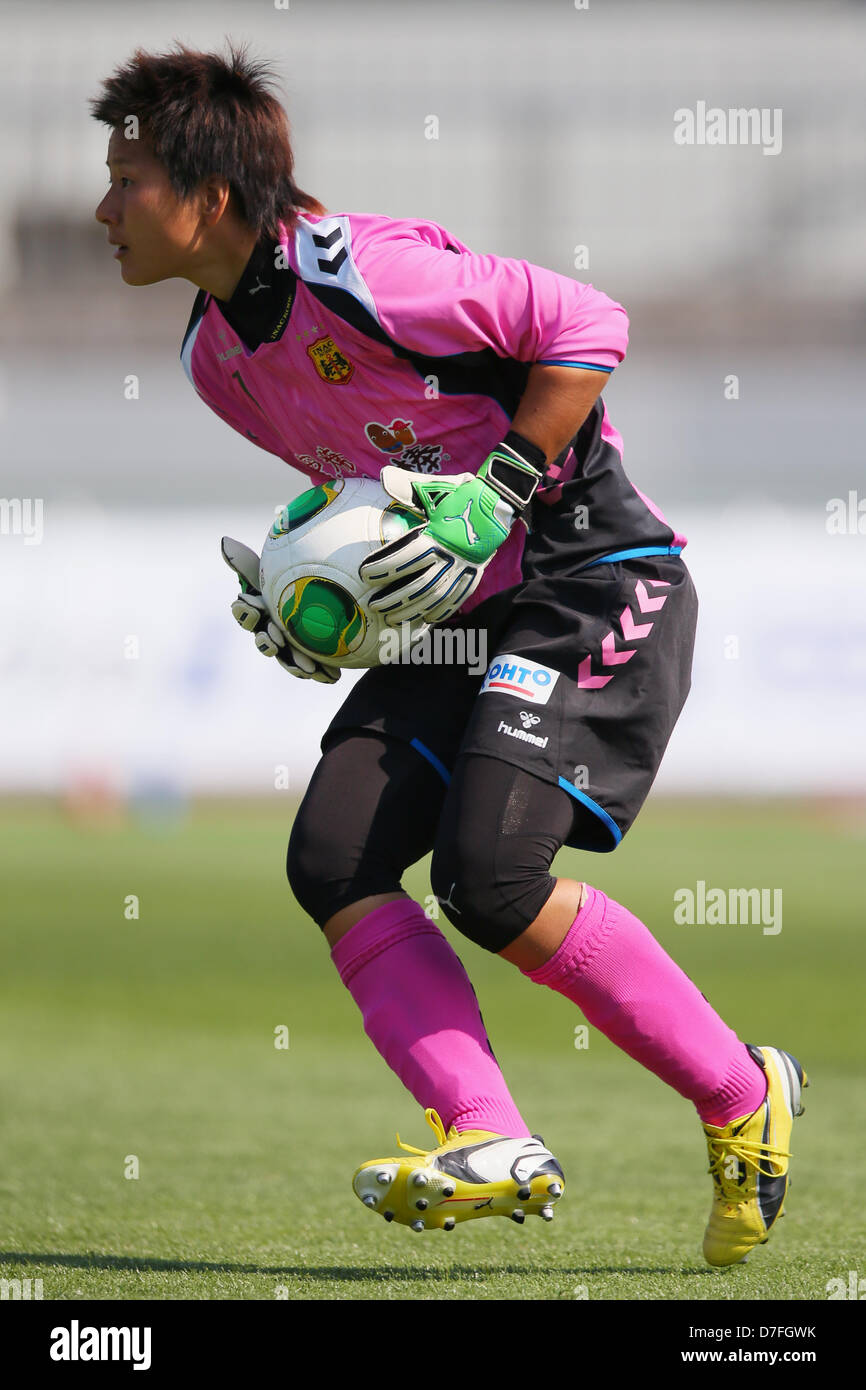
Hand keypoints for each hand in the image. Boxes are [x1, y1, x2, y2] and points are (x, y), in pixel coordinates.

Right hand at [221, 536, 340, 683]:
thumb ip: (248, 560)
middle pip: (264, 641)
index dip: (245, 615)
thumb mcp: (271, 569)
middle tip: (275, 641)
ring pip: (288, 659)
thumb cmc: (290, 578)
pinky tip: (332, 676)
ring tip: (307, 667)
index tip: (252, 609)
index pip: (245, 614)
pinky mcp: (311, 657)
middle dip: (266, 643)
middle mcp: (270, 632)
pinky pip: (314, 668)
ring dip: (294, 664)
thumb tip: (223, 540)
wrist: (324, 593)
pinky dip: (322, 673)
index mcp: (258, 611)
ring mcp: (290, 647)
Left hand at [359, 438, 544, 625]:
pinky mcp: (474, 575)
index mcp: (437, 536)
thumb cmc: (460, 494)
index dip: (382, 569)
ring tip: (391, 618)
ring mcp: (464, 569)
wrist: (499, 501)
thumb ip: (407, 486)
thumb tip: (384, 478)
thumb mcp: (434, 487)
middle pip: (418, 586)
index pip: (404, 558)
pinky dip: (439, 611)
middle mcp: (451, 556)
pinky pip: (456, 599)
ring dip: (412, 610)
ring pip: (435, 598)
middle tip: (373, 605)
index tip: (364, 575)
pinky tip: (423, 618)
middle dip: (394, 599)